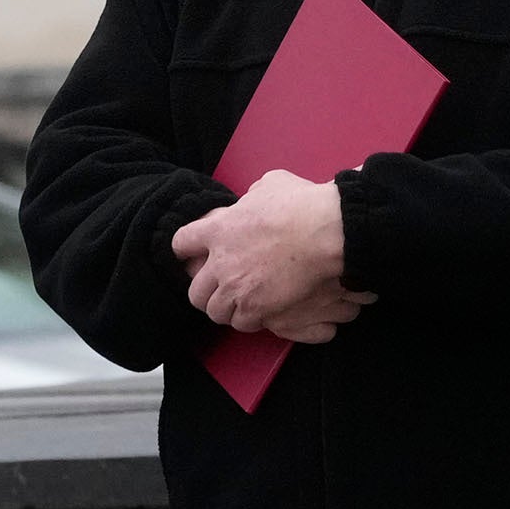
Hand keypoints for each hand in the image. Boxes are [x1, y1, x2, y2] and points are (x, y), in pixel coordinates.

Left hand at [171, 169, 374, 337]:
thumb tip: (252, 202)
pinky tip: (261, 311)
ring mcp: (236, 288)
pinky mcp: (256, 308)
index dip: (187, 250)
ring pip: (215, 311)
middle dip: (206, 291)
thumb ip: (251, 198)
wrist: (327, 233)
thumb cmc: (302, 205)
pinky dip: (250, 319)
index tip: (194, 254)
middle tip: (220, 289)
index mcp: (218, 229)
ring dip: (227, 308)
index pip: (181, 243)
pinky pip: (241, 323)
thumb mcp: (269, 185)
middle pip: (194, 291)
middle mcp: (220, 262)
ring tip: (241, 304)